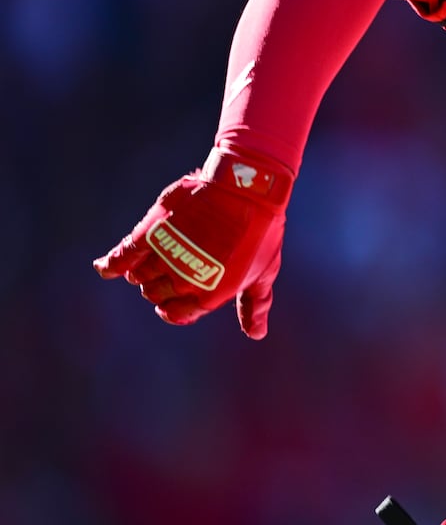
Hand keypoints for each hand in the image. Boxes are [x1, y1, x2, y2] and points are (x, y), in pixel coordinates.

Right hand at [93, 144, 293, 338]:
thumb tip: (256, 335)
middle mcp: (183, 281)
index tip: (172, 300)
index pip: (176, 314)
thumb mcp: (263, 271)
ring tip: (156, 257)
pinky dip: (111, 264)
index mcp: (209, 296)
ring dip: (142, 272)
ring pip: (140, 277)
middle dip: (161, 286)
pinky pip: (122, 256)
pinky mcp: (150, 233)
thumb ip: (254, 305)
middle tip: (174, 266)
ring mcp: (165, 258)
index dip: (172, 308)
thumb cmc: (260, 232)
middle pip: (156, 294)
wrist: (245, 189)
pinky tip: (104, 267)